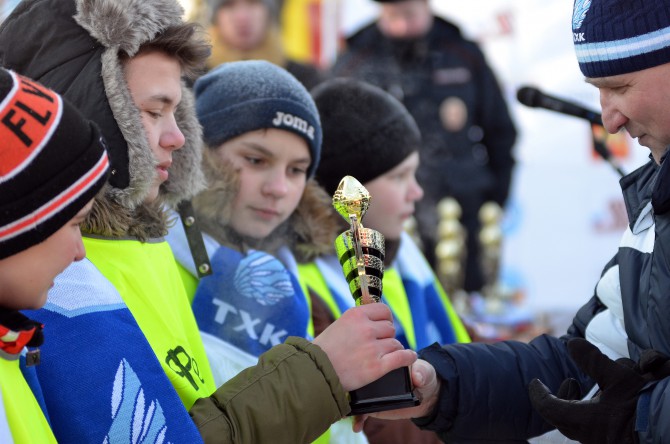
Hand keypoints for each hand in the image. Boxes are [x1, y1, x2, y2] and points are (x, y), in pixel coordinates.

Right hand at [313, 304, 416, 391]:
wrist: (314, 373)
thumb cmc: (324, 350)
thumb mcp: (339, 325)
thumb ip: (358, 319)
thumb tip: (373, 305)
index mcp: (356, 315)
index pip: (383, 310)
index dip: (385, 319)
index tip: (384, 326)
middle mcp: (366, 329)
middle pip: (390, 328)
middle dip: (386, 337)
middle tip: (377, 346)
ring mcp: (372, 348)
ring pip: (395, 344)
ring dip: (391, 350)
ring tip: (382, 356)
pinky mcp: (377, 367)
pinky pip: (401, 357)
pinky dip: (408, 357)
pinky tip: (410, 357)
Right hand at [353, 359, 439, 431]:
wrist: (427, 395)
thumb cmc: (424, 376)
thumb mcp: (425, 371)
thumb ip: (421, 372)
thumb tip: (416, 377)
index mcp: (386, 362)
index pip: (371, 362)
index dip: (361, 366)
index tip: (353, 372)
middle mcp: (376, 377)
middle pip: (360, 380)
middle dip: (349, 387)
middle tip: (343, 395)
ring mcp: (374, 392)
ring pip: (358, 397)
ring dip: (350, 404)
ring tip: (345, 414)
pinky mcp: (375, 406)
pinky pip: (364, 412)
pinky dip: (359, 419)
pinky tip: (356, 426)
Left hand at [528, 338, 669, 443]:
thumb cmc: (644, 406)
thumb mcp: (619, 378)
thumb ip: (593, 362)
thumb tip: (572, 344)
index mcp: (583, 422)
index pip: (549, 407)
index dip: (538, 393)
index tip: (534, 382)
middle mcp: (590, 435)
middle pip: (565, 416)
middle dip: (566, 396)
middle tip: (571, 381)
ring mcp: (602, 440)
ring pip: (585, 417)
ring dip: (592, 400)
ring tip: (610, 385)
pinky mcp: (615, 440)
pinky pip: (601, 423)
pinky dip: (606, 408)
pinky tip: (623, 394)